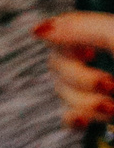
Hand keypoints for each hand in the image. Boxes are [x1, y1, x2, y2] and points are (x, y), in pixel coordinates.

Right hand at [36, 11, 113, 130]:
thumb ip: (82, 28)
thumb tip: (40, 29)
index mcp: (106, 35)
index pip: (64, 32)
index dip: (65, 44)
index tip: (87, 53)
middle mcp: (101, 59)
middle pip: (57, 66)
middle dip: (79, 80)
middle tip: (109, 84)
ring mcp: (99, 88)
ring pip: (63, 93)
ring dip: (85, 102)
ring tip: (112, 106)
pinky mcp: (99, 114)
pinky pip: (69, 117)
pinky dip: (75, 119)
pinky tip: (85, 120)